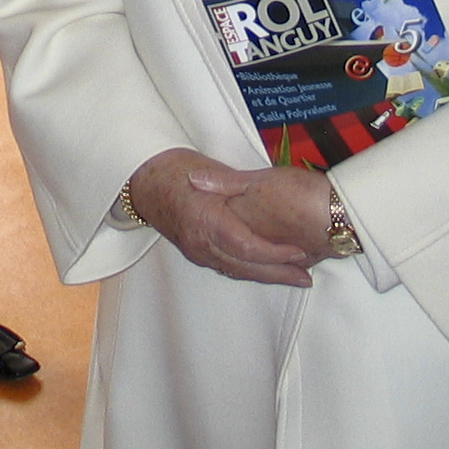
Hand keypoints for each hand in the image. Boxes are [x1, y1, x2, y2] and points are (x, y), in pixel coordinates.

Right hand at [126, 148, 313, 286]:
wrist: (143, 182)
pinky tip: (266, 270)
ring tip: (294, 278)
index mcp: (206, 221)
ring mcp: (196, 251)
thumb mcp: (210, 170)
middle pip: (244, 267)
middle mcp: (200, 243)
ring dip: (266, 276)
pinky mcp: (195, 253)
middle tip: (305, 278)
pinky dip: (249, 270)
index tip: (298, 252)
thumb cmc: (176, 170)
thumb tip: (268, 194)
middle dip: (277, 274)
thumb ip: (237, 187)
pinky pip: (226, 267)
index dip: (274, 253)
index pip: (246, 247)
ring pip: (236, 271)